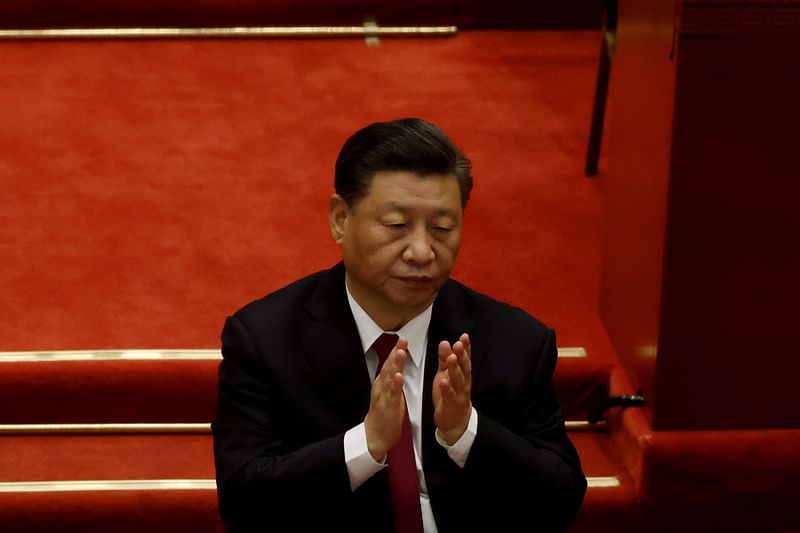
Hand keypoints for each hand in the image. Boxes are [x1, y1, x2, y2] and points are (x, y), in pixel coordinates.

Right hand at [364, 336, 408, 461]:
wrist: (375, 435)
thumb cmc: (384, 413)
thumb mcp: (389, 392)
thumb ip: (392, 378)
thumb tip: (397, 365)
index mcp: (383, 383)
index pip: (390, 364)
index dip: (396, 350)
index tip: (403, 338)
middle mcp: (381, 386)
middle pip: (389, 366)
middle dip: (396, 352)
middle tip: (402, 339)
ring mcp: (383, 396)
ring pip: (389, 378)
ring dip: (395, 364)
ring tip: (400, 352)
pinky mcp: (387, 407)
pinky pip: (391, 395)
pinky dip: (395, 385)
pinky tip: (399, 376)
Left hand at [433, 333, 471, 444]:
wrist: (454, 421)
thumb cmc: (449, 395)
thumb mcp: (445, 374)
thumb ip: (445, 359)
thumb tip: (445, 342)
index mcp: (462, 374)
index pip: (465, 359)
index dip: (466, 348)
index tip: (464, 337)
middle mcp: (463, 383)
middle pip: (464, 367)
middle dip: (462, 355)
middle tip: (458, 344)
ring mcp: (459, 394)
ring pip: (459, 380)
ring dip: (455, 369)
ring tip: (451, 358)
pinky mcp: (452, 404)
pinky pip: (450, 396)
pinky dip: (447, 388)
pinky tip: (443, 381)